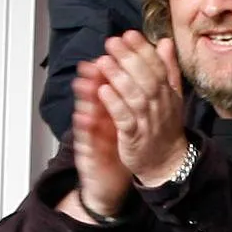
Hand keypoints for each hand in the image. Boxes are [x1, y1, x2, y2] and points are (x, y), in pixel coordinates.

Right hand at [66, 61, 131, 221]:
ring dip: (85, 98)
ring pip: (87, 112)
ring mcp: (92, 134)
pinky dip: (85, 127)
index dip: (116, 66)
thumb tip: (148, 69)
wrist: (115, 182)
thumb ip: (139, 95)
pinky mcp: (88, 152)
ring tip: (83, 83)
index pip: (113, 83)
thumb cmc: (124, 147)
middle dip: (97, 76)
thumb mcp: (133, 120)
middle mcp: (100, 119)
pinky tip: (84, 116)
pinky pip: (86, 138)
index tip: (117, 48)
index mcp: (114, 109)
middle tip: (96, 61)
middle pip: (97, 94)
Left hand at [96, 32, 188, 186]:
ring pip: (135, 96)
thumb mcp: (171, 95)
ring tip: (103, 61)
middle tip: (111, 42)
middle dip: (129, 58)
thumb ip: (167, 68)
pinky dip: (115, 104)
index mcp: (168, 92)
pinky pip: (125, 119)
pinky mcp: (134, 137)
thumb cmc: (165, 125)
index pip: (157, 66)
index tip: (129, 34)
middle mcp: (160, 104)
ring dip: (118, 77)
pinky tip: (103, 90)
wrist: (167, 162)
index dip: (143, 49)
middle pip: (146, 78)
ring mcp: (148, 121)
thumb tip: (165, 41)